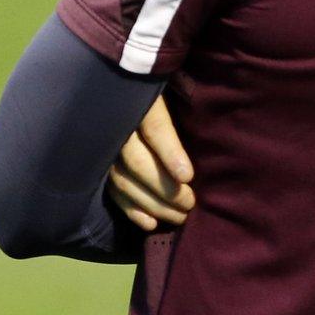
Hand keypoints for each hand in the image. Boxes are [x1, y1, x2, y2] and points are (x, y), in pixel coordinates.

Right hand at [108, 96, 194, 230]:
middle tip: (190, 202)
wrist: (129, 91)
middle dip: (164, 187)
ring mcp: (104, 143)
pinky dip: (130, 209)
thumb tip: (214, 133)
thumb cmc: (171, 95)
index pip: (153, 126)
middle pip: (136, 159)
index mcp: (140, 96)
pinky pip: (111, 190)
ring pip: (121, 179)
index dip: (169, 152)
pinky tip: (150, 223)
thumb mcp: (179, 94)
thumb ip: (188, 110)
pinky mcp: (100, 163)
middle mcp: (117, 120)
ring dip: (151, 203)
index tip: (187, 176)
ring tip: (179, 216)